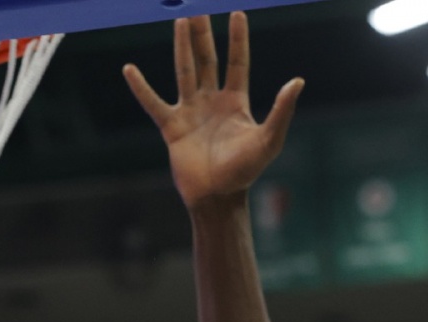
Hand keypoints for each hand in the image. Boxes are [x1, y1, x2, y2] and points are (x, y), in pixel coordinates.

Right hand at [123, 13, 303, 209]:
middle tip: (199, 8)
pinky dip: (141, 87)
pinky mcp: (171, 126)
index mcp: (235, 102)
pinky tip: (129, 69)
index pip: (238, 62)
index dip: (237, 39)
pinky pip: (153, 102)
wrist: (217, 196)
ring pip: (185, 71)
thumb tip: (297, 82)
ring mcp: (190, 112)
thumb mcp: (269, 139)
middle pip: (208, 59)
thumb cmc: (245, 171)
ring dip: (182, 46)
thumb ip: (281, 110)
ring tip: (180, 21)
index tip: (236, 13)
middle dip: (204, 34)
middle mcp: (211, 101)